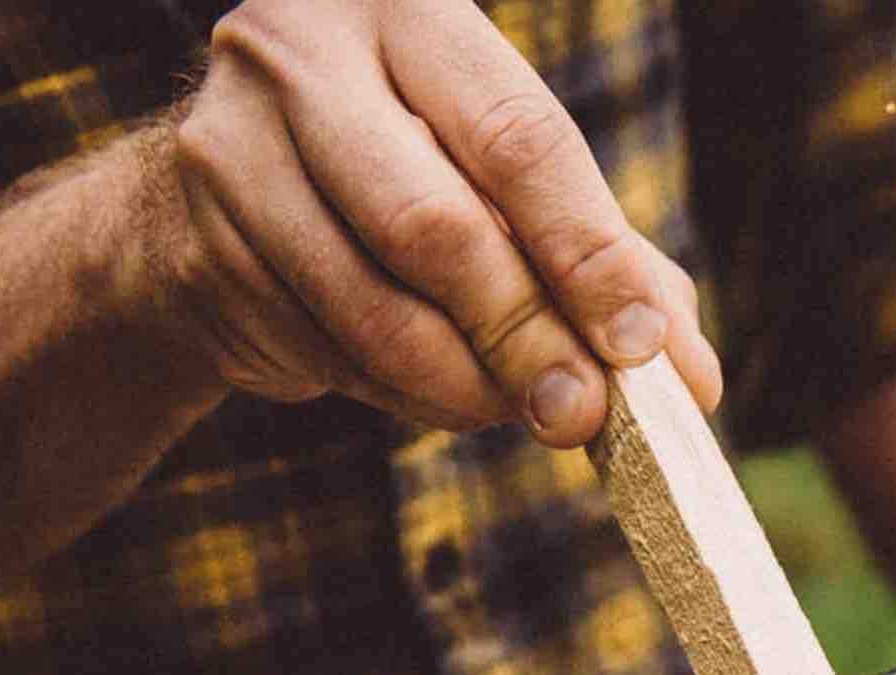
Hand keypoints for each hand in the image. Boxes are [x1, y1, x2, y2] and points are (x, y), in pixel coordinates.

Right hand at [150, 0, 721, 442]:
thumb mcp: (504, 186)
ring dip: (467, 387)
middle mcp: (306, 51)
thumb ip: (601, 260)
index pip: (519, 139)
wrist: (214, 200)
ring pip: (381, 311)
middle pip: (440, 230)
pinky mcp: (206, 243)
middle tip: (580, 413)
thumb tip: (689, 377)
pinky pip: (334, 353)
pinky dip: (404, 395)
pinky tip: (433, 390)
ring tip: (515, 410)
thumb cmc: (402, 176)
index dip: (588, 256)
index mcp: (407, 6)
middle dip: (525, 339)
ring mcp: (236, 145)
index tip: (643, 350)